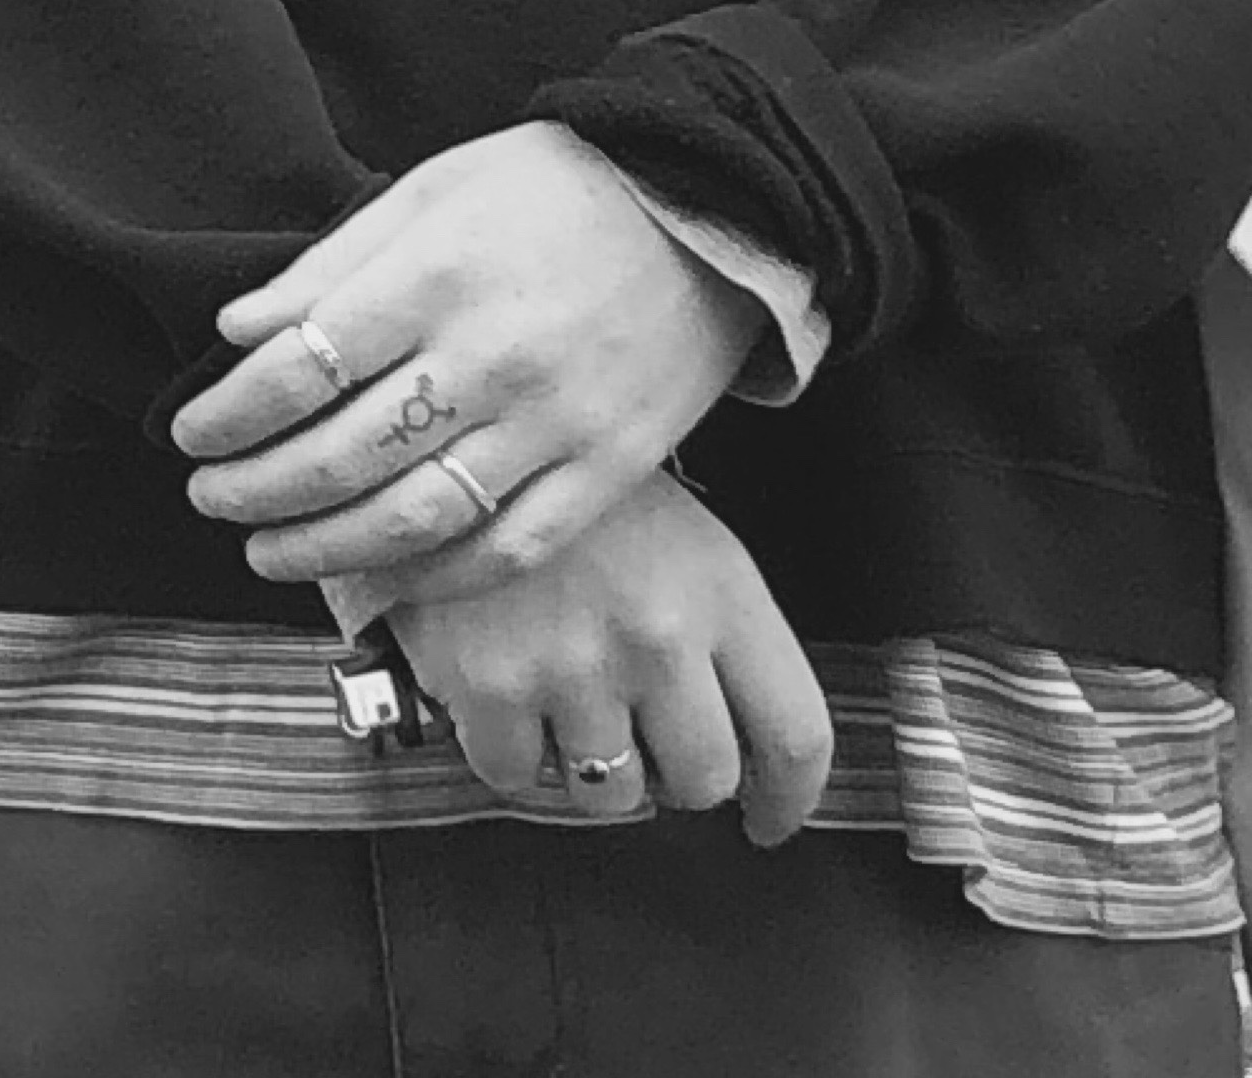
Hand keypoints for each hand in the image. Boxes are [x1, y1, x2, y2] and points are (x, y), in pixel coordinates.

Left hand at [168, 120, 768, 598]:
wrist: (711, 206)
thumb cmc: (558, 188)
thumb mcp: (435, 191)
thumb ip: (335, 263)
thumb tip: (241, 329)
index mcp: (438, 274)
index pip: (299, 367)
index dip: (229, 414)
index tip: (192, 433)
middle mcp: (491, 355)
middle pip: (342, 456)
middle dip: (255, 490)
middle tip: (211, 498)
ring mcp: (554, 422)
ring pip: (412, 520)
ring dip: (321, 550)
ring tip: (269, 550)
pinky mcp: (608, 471)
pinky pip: (504, 551)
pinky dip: (430, 579)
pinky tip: (378, 578)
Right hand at [365, 467, 835, 848]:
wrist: (455, 437)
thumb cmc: (578, 492)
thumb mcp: (681, 531)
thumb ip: (719, 629)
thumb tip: (742, 736)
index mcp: (721, 588)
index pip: (795, 733)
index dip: (790, 796)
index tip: (770, 815)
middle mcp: (658, 635)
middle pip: (704, 779)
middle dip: (681, 773)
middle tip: (650, 737)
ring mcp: (572, 668)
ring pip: (613, 795)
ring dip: (597, 766)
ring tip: (571, 698)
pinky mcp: (490, 691)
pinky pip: (519, 778)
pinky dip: (514, 750)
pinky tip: (510, 688)